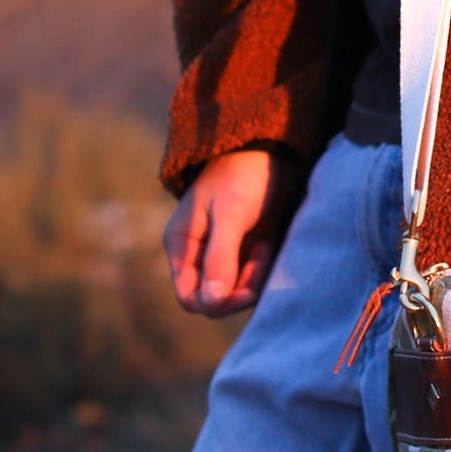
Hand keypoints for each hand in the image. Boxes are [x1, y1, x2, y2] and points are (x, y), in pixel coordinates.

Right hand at [163, 147, 301, 317]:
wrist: (269, 148)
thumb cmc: (243, 175)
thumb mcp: (230, 214)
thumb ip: (220, 257)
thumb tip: (211, 303)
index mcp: (182, 245)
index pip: (190, 298)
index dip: (217, 302)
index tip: (247, 288)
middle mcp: (198, 254)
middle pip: (215, 298)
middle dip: (240, 288)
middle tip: (261, 256)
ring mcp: (221, 252)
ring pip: (236, 289)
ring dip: (254, 276)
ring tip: (264, 244)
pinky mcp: (244, 248)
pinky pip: (251, 276)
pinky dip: (262, 268)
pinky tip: (268, 244)